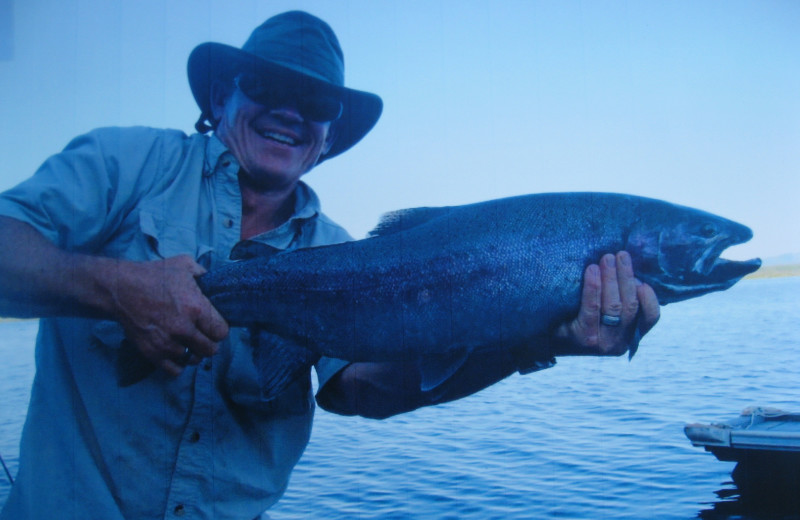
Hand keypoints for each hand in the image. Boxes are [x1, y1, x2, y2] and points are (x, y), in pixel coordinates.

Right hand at [111, 255, 228, 375]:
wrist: (120, 288)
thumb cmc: (153, 275)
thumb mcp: (184, 265)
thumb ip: (204, 274)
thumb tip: (214, 284)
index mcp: (196, 308)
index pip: (221, 332)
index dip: (219, 329)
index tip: (213, 325)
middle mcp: (184, 329)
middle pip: (210, 349)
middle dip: (209, 342)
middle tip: (202, 335)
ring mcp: (167, 344)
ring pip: (193, 360)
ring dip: (192, 352)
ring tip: (187, 342)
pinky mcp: (152, 353)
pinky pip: (175, 370)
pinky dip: (178, 364)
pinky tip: (176, 352)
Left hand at [552, 251, 659, 356]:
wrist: (547, 340)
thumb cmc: (578, 321)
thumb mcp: (604, 316)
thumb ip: (619, 300)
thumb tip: (629, 269)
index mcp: (630, 337)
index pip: (650, 317)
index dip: (649, 297)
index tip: (642, 278)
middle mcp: (619, 343)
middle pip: (630, 306)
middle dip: (626, 277)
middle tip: (621, 255)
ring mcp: (601, 342)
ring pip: (613, 306)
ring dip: (612, 278)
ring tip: (607, 258)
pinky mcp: (583, 337)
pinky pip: (592, 307)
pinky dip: (594, 286)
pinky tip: (592, 270)